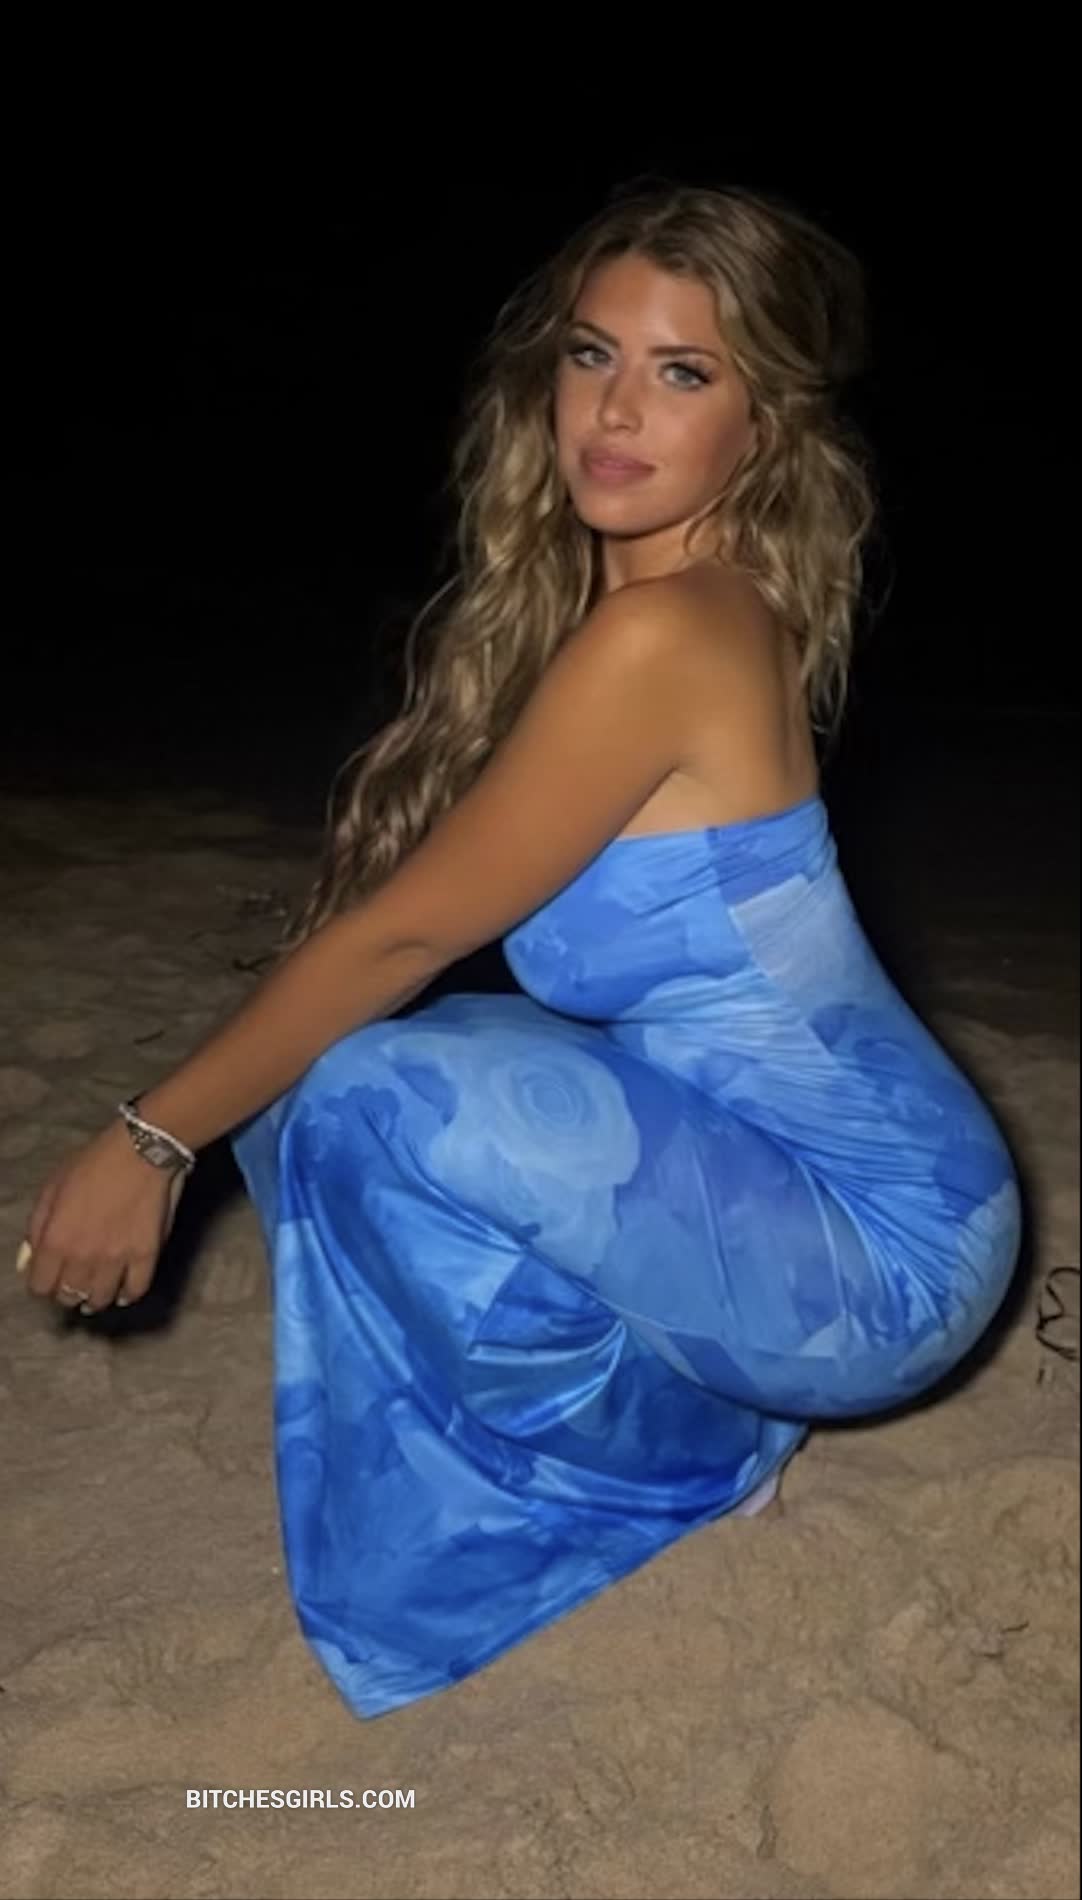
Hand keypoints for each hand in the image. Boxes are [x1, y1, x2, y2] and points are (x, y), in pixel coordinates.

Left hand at [19, 1120, 187, 1313]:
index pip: (40, 1287)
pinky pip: (135, 1290)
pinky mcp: (146, 1256)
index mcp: (55, 1241)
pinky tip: (123, 1291)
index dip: (43, 1284)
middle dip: (67, 1291)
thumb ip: (36, 1228)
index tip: (51, 1276)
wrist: (141, 1152)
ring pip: (101, 1299)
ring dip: (95, 1298)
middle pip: (69, 1296)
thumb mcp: (51, 1189)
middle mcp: (83, 1257)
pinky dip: (127, 1295)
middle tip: (75, 1279)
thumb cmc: (93, 1164)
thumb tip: (28, 1262)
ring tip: (97, 1289)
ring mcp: (116, 1260)